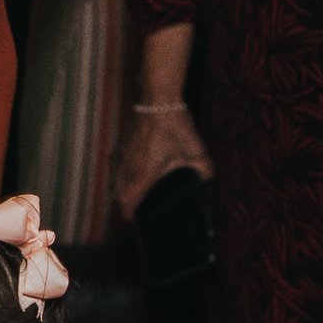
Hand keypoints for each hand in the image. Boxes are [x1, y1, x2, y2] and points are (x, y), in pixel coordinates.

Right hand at [114, 105, 210, 219]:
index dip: (129, 215)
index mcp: (144, 175)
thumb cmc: (175, 128)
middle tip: (135, 210)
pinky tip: (131, 171)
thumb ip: (204, 170)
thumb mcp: (197, 152)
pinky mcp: (123, 144)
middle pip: (118, 194)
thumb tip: (206, 179)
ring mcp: (124, 155)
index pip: (127, 203)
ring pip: (116, 179)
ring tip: (132, 194)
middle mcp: (129, 168)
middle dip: (125, 204)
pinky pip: (117, 165)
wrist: (158, 100)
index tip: (134, 222)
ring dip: (121, 188)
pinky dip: (122, 172)